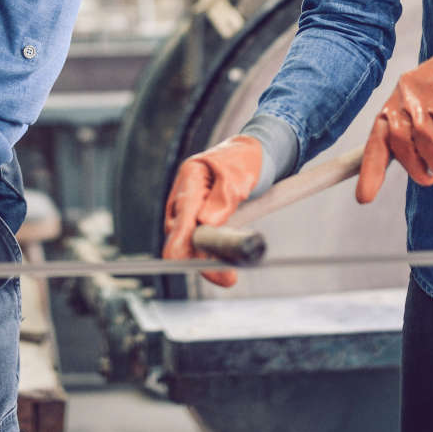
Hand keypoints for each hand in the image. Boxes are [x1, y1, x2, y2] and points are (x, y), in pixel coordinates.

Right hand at [161, 135, 262, 287]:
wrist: (253, 155)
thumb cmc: (245, 160)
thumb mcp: (238, 176)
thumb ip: (223, 198)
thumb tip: (206, 222)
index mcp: (191, 177)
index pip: (180, 215)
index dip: (180, 242)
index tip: (182, 261)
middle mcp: (184, 195)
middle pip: (179, 234)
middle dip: (197, 258)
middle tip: (227, 276)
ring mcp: (190, 209)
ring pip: (188, 242)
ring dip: (207, 260)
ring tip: (229, 277)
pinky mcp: (199, 219)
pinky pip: (200, 242)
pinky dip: (212, 255)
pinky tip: (227, 266)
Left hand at [355, 37, 432, 198]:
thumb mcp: (420, 105)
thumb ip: (412, 134)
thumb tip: (417, 168)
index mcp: (395, 103)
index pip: (378, 139)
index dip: (370, 170)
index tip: (364, 198)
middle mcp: (407, 98)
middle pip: (400, 142)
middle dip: (413, 167)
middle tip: (428, 178)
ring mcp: (432, 97)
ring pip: (426, 140)